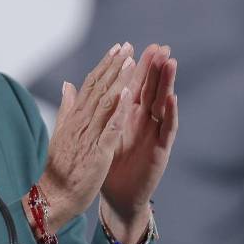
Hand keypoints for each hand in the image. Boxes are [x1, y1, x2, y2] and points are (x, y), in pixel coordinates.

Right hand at [32, 43, 135, 229]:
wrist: (52, 197)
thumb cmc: (58, 168)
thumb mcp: (62, 133)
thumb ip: (67, 108)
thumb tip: (68, 85)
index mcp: (74, 118)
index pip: (90, 86)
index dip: (104, 66)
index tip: (116, 49)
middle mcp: (80, 122)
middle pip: (98, 88)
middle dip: (114, 66)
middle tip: (127, 46)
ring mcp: (89, 136)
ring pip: (106, 102)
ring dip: (118, 80)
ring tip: (131, 61)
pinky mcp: (97, 151)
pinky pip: (110, 127)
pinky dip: (119, 110)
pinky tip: (129, 95)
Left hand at [99, 43, 177, 242]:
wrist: (118, 197)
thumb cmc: (109, 166)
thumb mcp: (96, 133)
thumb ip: (87, 108)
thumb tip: (71, 85)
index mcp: (128, 115)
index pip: (132, 85)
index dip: (133, 66)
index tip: (133, 45)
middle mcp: (144, 121)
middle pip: (151, 89)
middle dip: (155, 67)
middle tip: (160, 46)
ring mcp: (154, 134)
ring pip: (163, 103)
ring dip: (167, 83)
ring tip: (170, 62)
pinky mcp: (161, 150)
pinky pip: (167, 129)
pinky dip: (171, 113)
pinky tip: (172, 97)